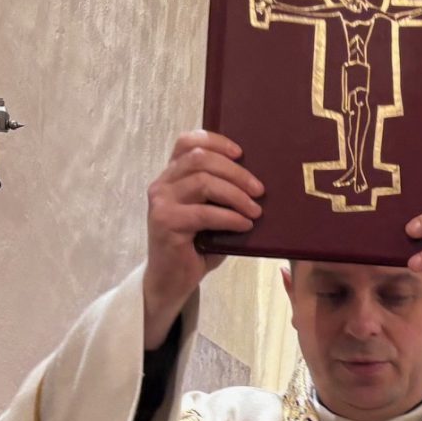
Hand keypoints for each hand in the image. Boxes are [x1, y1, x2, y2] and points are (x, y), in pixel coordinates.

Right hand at [143, 132, 260, 348]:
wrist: (172, 280)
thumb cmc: (197, 245)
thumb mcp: (211, 212)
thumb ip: (223, 193)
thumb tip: (260, 183)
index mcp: (172, 175)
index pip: (187, 141)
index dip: (215, 141)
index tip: (241, 152)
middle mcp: (162, 183)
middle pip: (200, 159)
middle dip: (236, 172)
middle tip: (260, 190)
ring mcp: (161, 202)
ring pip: (203, 182)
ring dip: (236, 195)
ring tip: (256, 210)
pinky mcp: (165, 223)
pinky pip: (204, 213)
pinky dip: (230, 217)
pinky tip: (245, 225)